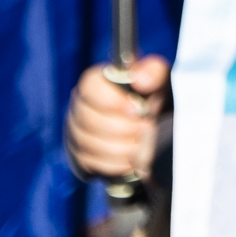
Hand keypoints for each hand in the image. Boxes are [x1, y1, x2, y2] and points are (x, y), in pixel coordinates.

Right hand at [66, 57, 167, 179]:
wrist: (150, 126)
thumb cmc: (152, 97)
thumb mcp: (159, 80)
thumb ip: (153, 73)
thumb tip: (140, 78)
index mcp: (96, 82)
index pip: (90, 87)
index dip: (112, 100)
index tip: (137, 110)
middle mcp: (79, 106)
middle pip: (90, 120)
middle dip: (124, 127)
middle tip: (147, 127)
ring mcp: (76, 133)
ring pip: (91, 144)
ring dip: (123, 146)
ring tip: (143, 141)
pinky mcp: (80, 156)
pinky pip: (93, 163)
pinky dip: (117, 162)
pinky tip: (132, 156)